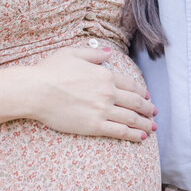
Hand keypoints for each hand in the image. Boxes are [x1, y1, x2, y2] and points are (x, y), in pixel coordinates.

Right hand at [28, 46, 155, 141]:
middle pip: (135, 102)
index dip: (141, 92)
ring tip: (151, 127)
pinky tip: (140, 137)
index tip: (146, 97)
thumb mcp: (73, 53)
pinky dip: (133, 134)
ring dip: (144, 123)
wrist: (37, 90)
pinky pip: (119, 131)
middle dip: (148, 108)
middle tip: (154, 113)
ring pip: (131, 118)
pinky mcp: (94, 126)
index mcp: (105, 74)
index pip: (131, 85)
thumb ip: (94, 54)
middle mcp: (108, 92)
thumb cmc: (51, 71)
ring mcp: (102, 110)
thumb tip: (108, 53)